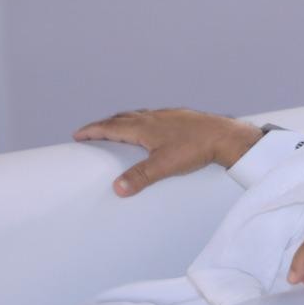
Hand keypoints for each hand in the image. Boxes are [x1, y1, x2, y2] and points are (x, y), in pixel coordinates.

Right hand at [74, 108, 263, 195]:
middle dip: (104, 125)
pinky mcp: (182, 117)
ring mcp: (168, 115)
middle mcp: (154, 117)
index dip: (92, 130)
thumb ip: (140, 177)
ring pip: (139, 115)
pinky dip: (144, 121)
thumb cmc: (196, 149)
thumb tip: (116, 189)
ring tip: (118, 128)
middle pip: (122, 118)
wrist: (226, 136)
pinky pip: (155, 117)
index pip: (111, 127)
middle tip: (92, 132)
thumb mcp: (164, 166)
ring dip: (124, 121)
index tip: (78, 134)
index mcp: (144, 127)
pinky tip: (152, 128)